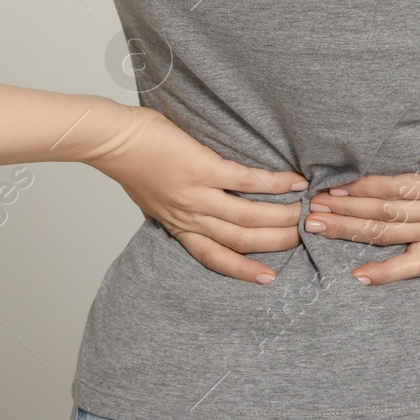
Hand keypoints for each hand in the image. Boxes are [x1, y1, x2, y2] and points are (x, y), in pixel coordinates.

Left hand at [84, 104, 309, 284]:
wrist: (114, 139)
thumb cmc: (132, 162)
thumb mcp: (154, 199)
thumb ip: (178, 209)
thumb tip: (198, 210)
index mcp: (178, 226)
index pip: (213, 258)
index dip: (242, 271)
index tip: (269, 280)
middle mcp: (189, 217)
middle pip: (239, 240)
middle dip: (275, 242)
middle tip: (303, 237)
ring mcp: (197, 194)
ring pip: (247, 216)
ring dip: (281, 216)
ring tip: (305, 212)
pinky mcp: (203, 169)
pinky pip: (246, 182)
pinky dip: (274, 184)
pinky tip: (295, 183)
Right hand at [305, 109, 419, 285]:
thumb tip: (392, 195)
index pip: (416, 263)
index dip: (385, 273)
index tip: (355, 278)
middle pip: (387, 237)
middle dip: (346, 234)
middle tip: (312, 227)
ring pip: (385, 216)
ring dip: (348, 212)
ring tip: (320, 206)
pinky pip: (395, 190)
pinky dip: (366, 188)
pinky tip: (346, 186)